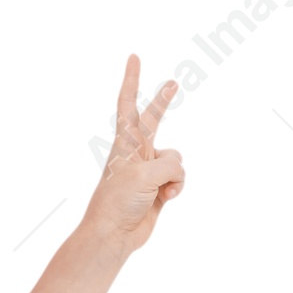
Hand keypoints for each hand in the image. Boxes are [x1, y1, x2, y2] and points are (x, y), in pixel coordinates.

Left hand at [83, 55, 184, 256]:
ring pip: (176, 159)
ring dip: (173, 175)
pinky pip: (179, 178)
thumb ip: (170, 164)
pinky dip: (177, 188)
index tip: (134, 58)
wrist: (113, 234)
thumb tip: (176, 175)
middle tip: (174, 82)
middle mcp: (137, 151)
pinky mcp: (159, 188)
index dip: (133, 80)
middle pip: (155, 120)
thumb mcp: (145, 174)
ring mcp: (148, 169)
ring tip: (157, 190)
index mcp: (126, 142)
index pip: (129, 103)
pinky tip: (164, 198)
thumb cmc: (119, 200)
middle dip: (163, 101)